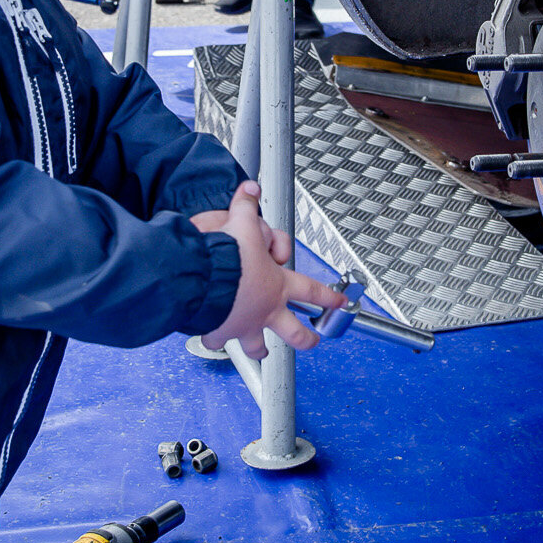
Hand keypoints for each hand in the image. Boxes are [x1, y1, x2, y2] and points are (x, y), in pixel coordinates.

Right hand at [194, 182, 348, 358]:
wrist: (202, 278)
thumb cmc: (226, 255)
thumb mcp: (242, 223)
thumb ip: (247, 206)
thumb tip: (251, 189)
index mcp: (278, 286)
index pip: (313, 291)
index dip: (329, 297)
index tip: (340, 303)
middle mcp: (266, 311)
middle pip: (295, 333)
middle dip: (306, 338)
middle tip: (311, 340)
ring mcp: (244, 326)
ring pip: (258, 347)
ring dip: (259, 350)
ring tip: (260, 352)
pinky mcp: (220, 332)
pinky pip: (216, 339)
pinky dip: (213, 338)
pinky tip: (210, 336)